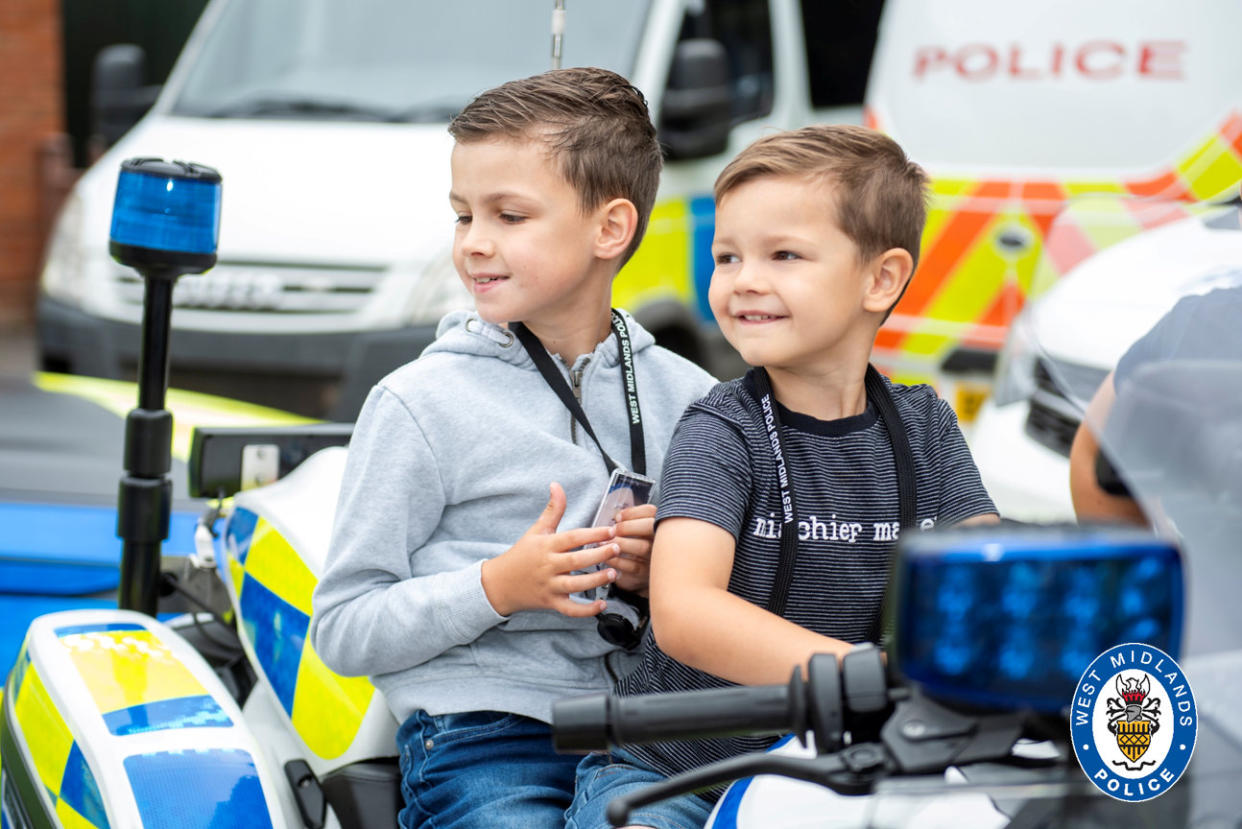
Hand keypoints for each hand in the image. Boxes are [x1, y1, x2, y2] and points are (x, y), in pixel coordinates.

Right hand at [481, 482, 619, 617]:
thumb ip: (552, 510)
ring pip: (575, 585)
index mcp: (546, 546)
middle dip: (599, 554)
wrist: (499, 584)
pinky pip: (570, 610)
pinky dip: (586, 611)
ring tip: (614, 573)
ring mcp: (549, 586)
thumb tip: (557, 484)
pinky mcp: (550, 603)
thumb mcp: (536, 530)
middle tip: (617, 547)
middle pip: (576, 561)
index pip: (572, 538)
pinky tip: (603, 604)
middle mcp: (548, 566)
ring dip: (596, 581)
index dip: (593, 533)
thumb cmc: (522, 554)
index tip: (611, 529)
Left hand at [608, 503, 655, 593]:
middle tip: (613, 530)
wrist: (640, 575)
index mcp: (658, 525)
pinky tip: (607, 557)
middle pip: (649, 526)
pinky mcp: (646, 573)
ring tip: (605, 543)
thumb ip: (630, 521)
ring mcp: (655, 557)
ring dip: (620, 543)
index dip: (632, 512)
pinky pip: (632, 566)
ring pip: (642, 546)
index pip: (650, 511)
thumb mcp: (637, 531)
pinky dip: (617, 560)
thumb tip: (617, 517)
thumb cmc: (637, 547)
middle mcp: (661, 540)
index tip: (617, 517)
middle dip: (627, 526)